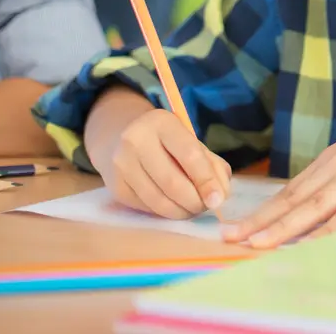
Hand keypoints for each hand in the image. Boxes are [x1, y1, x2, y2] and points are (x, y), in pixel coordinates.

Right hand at [101, 109, 231, 219]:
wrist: (120, 138)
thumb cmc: (166, 141)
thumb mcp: (190, 141)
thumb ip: (210, 164)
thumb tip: (219, 195)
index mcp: (161, 123)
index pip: (189, 155)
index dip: (206, 180)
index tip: (219, 199)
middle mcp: (136, 141)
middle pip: (172, 182)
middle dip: (195, 201)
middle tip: (207, 207)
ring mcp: (121, 165)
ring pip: (158, 200)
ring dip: (182, 211)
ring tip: (194, 209)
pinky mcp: (116, 187)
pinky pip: (147, 207)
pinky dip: (166, 212)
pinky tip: (175, 206)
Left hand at [223, 107, 335, 248]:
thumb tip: (329, 199)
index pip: (292, 189)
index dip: (264, 210)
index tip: (238, 226)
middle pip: (293, 199)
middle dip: (259, 220)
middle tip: (229, 237)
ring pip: (312, 207)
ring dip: (281, 228)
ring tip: (254, 244)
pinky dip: (325, 231)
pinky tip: (307, 244)